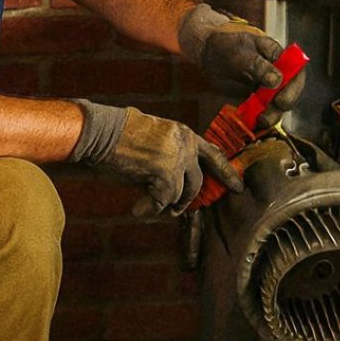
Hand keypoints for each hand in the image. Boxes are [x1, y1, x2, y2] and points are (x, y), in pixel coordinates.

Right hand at [69, 100, 242, 216]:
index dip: (226, 171)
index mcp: (184, 133)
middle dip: (185, 200)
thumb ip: (170, 157)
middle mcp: (185, 144)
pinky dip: (149, 208)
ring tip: (147, 204)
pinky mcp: (165, 172)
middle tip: (174, 210)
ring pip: (181, 195)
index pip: (213, 154)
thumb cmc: (120, 136)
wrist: (102, 131)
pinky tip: (137, 207)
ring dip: (164, 205)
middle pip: (197, 183)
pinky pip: (163, 202)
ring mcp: (177, 158)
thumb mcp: (154, 140)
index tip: (237, 186)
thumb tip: (176, 189)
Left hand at [178, 4, 305, 124]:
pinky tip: (251, 124)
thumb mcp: (239, 52)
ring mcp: (266, 88)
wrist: (205, 54)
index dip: (293, 88)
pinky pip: (262, 112)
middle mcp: (277, 74)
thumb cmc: (224, 46)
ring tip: (259, 121)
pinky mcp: (255, 101)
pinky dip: (258, 120)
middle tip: (267, 115)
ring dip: (271, 116)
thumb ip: (258, 65)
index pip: (295, 72)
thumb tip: (277, 80)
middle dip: (281, 106)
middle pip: (289, 93)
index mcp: (278, 57)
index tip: (280, 100)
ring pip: (276, 106)